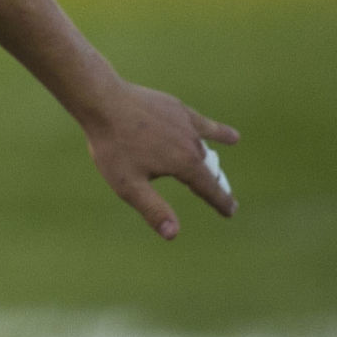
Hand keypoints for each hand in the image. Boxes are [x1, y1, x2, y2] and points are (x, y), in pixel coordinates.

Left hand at [82, 81, 238, 238]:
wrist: (103, 101)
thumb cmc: (112, 145)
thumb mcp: (128, 185)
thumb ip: (153, 209)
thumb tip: (173, 234)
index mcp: (184, 164)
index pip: (209, 189)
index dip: (221, 202)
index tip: (232, 212)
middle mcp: (192, 143)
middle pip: (207, 169)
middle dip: (215, 184)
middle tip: (223, 199)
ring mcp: (186, 123)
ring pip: (203, 147)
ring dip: (209, 161)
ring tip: (216, 171)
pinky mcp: (177, 108)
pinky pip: (203, 124)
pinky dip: (219, 132)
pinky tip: (233, 138)